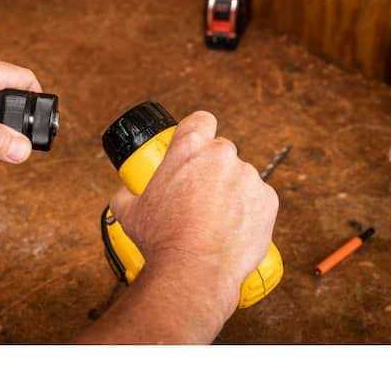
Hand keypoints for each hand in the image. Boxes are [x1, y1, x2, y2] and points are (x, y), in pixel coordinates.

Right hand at [77, 111, 278, 343]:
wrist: (194, 270)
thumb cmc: (161, 239)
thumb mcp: (130, 213)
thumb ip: (125, 195)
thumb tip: (123, 195)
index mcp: (188, 147)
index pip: (201, 120)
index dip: (199, 131)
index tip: (196, 147)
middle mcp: (221, 155)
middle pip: (221, 151)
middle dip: (212, 169)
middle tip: (200, 194)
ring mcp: (247, 176)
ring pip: (241, 176)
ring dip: (231, 191)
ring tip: (216, 219)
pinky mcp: (267, 200)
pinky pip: (258, 199)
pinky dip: (249, 210)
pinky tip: (232, 229)